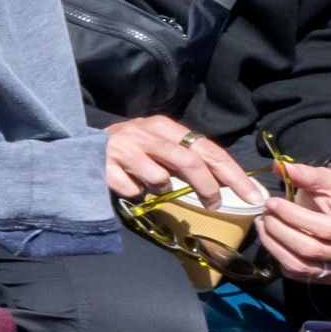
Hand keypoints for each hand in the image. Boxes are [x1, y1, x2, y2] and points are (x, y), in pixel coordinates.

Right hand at [105, 113, 259, 209]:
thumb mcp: (159, 147)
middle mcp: (146, 133)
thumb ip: (185, 159)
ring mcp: (124, 149)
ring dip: (161, 189)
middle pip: (188, 160)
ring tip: (151, 185)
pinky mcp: (104, 166)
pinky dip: (134, 193)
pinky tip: (125, 184)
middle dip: (208, 186)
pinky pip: (132, 190)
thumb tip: (223, 183)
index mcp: (165, 127)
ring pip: (159, 178)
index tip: (253, 196)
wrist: (77, 147)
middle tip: (216, 205)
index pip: (208, 150)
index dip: (234, 174)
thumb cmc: (129, 150)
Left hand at [257, 158, 330, 281]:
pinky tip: (271, 238)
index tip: (272, 202)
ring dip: (274, 244)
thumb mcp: (328, 181)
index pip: (327, 228)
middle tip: (264, 213)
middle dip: (280, 229)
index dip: (294, 216)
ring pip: (301, 265)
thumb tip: (280, 167)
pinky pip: (297, 273)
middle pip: (311, 249)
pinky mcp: (330, 280)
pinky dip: (278, 256)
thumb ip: (307, 174)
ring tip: (262, 224)